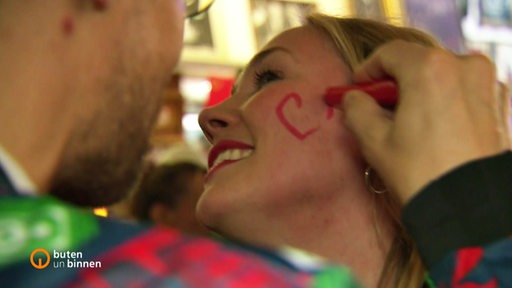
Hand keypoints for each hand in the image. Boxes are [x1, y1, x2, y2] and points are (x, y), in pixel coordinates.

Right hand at [337, 40, 510, 203]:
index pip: (390, 53)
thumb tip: (352, 98)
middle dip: (394, 81)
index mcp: (431, 68)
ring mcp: (487, 84)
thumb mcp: (374, 140)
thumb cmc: (419, 172)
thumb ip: (357, 109)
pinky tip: (433, 125)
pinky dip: (445, 100)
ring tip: (406, 119)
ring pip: (443, 76)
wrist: (470, 209)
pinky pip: (464, 90)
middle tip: (377, 105)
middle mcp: (465, 66)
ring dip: (420, 90)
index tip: (357, 87)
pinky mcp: (500, 104)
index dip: (367, 69)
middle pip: (418, 62)